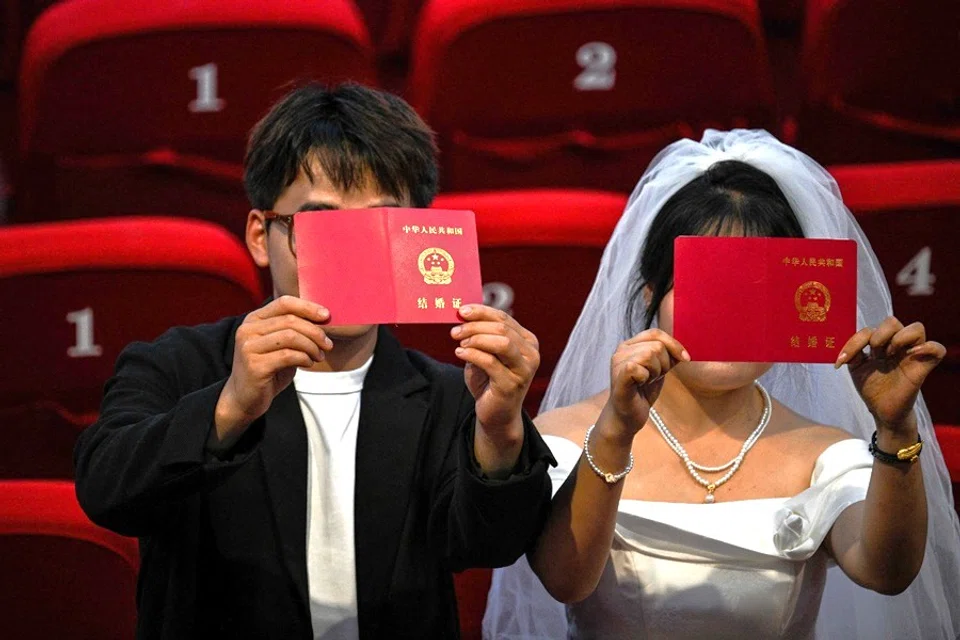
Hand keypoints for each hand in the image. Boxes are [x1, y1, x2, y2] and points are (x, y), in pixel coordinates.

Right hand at [211, 296, 332, 449]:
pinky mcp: (254, 366)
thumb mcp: (280, 345)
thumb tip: (324, 319)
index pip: (284, 303)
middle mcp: (247, 330)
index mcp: (254, 320)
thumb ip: (293, 330)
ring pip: (291, 337)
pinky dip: (304, 358)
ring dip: (312, 346)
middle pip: (290, 321)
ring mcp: (248, 347)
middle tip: (328, 344)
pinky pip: (288, 355)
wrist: (244, 398)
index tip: (327, 315)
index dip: (308, 307)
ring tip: (319, 356)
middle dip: (315, 332)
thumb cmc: (268, 369)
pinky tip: (308, 363)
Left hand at [450, 305, 539, 441]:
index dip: (482, 312)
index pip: (504, 319)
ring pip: (502, 342)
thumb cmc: (490, 381)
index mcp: (527, 342)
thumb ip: (481, 336)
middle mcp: (531, 354)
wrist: (496, 414)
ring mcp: (524, 370)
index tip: (461, 311)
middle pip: (502, 329)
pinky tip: (460, 354)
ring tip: (459, 343)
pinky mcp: (512, 384)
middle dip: (475, 326)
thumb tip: (464, 315)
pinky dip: (472, 354)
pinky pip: (490, 362)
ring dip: (476, 339)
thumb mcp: (485, 354)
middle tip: (455, 331)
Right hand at [602, 329, 689, 438]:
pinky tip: (641, 385)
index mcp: (630, 345)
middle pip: (656, 346)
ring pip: (649, 355)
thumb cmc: (641, 392)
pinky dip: (646, 377)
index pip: (655, 333)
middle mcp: (621, 351)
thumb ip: (667, 356)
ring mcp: (618, 363)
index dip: (674, 345)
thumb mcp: (658, 369)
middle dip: (664, 364)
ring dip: (656, 372)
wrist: (627, 417)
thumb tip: (682, 351)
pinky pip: (638, 367)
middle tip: (654, 377)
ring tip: (647, 381)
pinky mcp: (619, 377)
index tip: (685, 360)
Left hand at [836, 316, 944, 433]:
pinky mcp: (924, 366)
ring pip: (916, 328)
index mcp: (880, 344)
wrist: (882, 411)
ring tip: (889, 356)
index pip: (870, 329)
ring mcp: (912, 354)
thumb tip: (846, 349)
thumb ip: (852, 354)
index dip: (855, 341)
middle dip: (879, 336)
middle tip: (875, 355)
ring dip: (898, 338)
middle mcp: (897, 345)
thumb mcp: (857, 369)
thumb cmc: (872, 388)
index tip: (843, 361)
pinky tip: (911, 356)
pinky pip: (937, 349)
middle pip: (892, 321)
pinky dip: (927, 348)